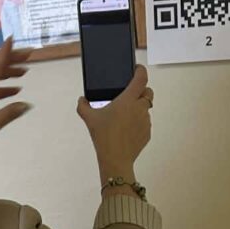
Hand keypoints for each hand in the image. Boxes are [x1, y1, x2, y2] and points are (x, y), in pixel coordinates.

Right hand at [77, 65, 152, 183]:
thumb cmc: (104, 137)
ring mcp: (146, 121)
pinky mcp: (148, 132)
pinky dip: (138, 122)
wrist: (115, 159)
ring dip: (139, 108)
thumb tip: (82, 100)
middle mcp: (140, 108)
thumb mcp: (89, 119)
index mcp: (128, 100)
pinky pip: (145, 123)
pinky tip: (127, 129)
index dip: (141, 70)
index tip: (137, 69)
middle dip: (142, 90)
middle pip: (148, 92)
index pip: (141, 78)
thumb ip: (83, 106)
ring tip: (125, 116)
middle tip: (130, 94)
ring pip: (146, 108)